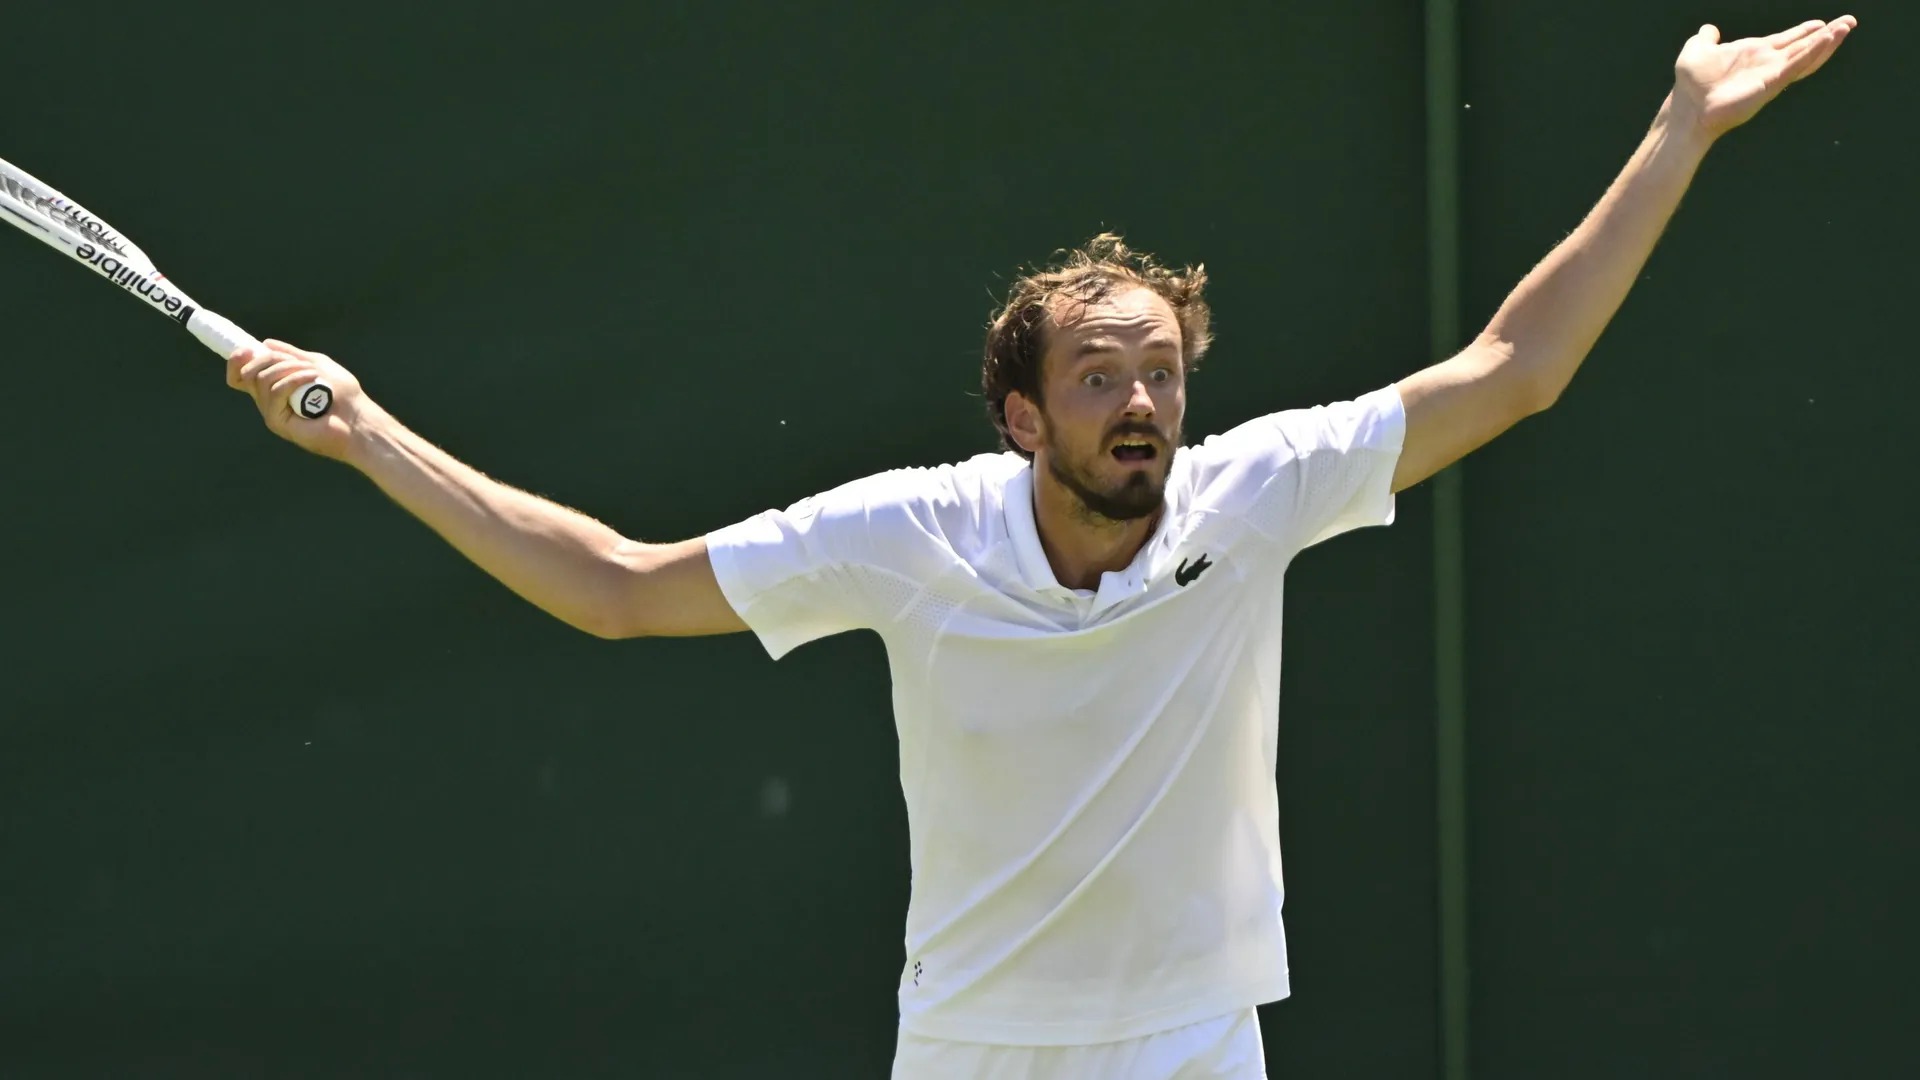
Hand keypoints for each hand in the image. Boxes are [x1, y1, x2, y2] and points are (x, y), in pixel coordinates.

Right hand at [227, 340, 372, 461]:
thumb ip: (291, 355)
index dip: (236, 362)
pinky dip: (294, 379)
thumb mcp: (316, 365)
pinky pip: (275, 392)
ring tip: (312, 373)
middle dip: (270, 359)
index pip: (240, 377)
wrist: (359, 419)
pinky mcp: (278, 422)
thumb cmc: (343, 394)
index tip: (246, 350)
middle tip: (297, 362)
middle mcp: (269, 402)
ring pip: (262, 380)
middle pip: (248, 374)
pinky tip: (312, 378)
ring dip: (288, 368)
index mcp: (275, 388)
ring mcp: (272, 413)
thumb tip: (265, 344)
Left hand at [1672, 16, 1856, 140]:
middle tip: (1849, 22)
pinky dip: (1813, 52)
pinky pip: (1796, 64)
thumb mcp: (1697, 50)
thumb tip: (1708, 29)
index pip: (1786, 40)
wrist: (1687, 108)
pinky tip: (1827, 39)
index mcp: (1755, 53)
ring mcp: (1771, 73)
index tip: (1821, 23)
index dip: (1804, 32)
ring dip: (1827, 41)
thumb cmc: (1691, 85)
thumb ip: (1705, 39)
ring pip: (1806, 54)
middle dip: (1826, 35)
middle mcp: (1767, 63)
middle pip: (1803, 46)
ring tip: (1845, 27)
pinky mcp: (1771, 82)